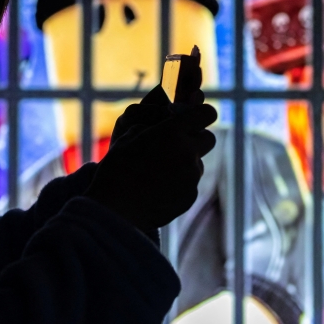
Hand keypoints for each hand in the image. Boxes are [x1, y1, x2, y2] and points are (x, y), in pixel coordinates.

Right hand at [85, 86, 216, 232]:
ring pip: (197, 163)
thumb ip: (155, 123)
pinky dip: (179, 183)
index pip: (206, 114)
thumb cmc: (117, 167)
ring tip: (158, 172)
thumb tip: (170, 119)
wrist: (115, 209)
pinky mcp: (190, 197)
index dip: (202, 114)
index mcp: (173, 132)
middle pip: (208, 139)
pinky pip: (190, 183)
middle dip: (196, 139)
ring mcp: (192, 177)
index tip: (195, 117)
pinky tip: (158, 189)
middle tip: (176, 144)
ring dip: (185, 163)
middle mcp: (188, 152)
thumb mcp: (130, 134)